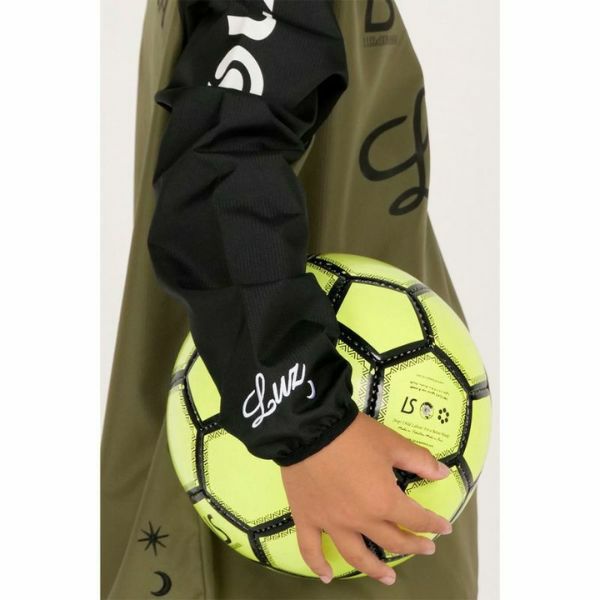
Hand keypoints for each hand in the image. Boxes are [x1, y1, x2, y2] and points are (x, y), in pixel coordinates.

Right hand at [280, 412, 451, 584]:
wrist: (310, 429)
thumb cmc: (353, 435)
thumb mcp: (391, 443)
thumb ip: (419, 460)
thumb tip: (442, 472)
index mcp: (384, 501)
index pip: (415, 519)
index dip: (433, 524)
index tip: (443, 527)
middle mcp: (360, 519)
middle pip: (391, 541)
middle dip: (412, 546)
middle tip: (425, 549)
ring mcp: (332, 523)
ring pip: (356, 555)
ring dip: (374, 570)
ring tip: (387, 578)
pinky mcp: (307, 518)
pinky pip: (311, 549)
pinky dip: (317, 565)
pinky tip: (326, 575)